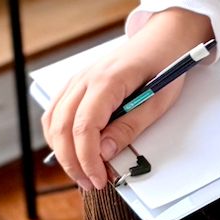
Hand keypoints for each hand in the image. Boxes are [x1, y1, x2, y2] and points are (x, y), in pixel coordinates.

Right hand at [41, 7, 210, 190]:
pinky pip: (56, 111)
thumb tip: (104, 153)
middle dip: (72, 162)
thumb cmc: (166, 64)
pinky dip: (58, 135)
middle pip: (62, 127)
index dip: (87, 159)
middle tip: (91, 183)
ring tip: (82, 172)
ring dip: (62, 151)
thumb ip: (130, 126)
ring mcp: (78, 78)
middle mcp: (86, 77)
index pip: (84, 126)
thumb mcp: (159, 99)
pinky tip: (72, 150)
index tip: (99, 179)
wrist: (164, 36)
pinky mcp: (77, 82)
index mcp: (108, 79)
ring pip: (53, 121)